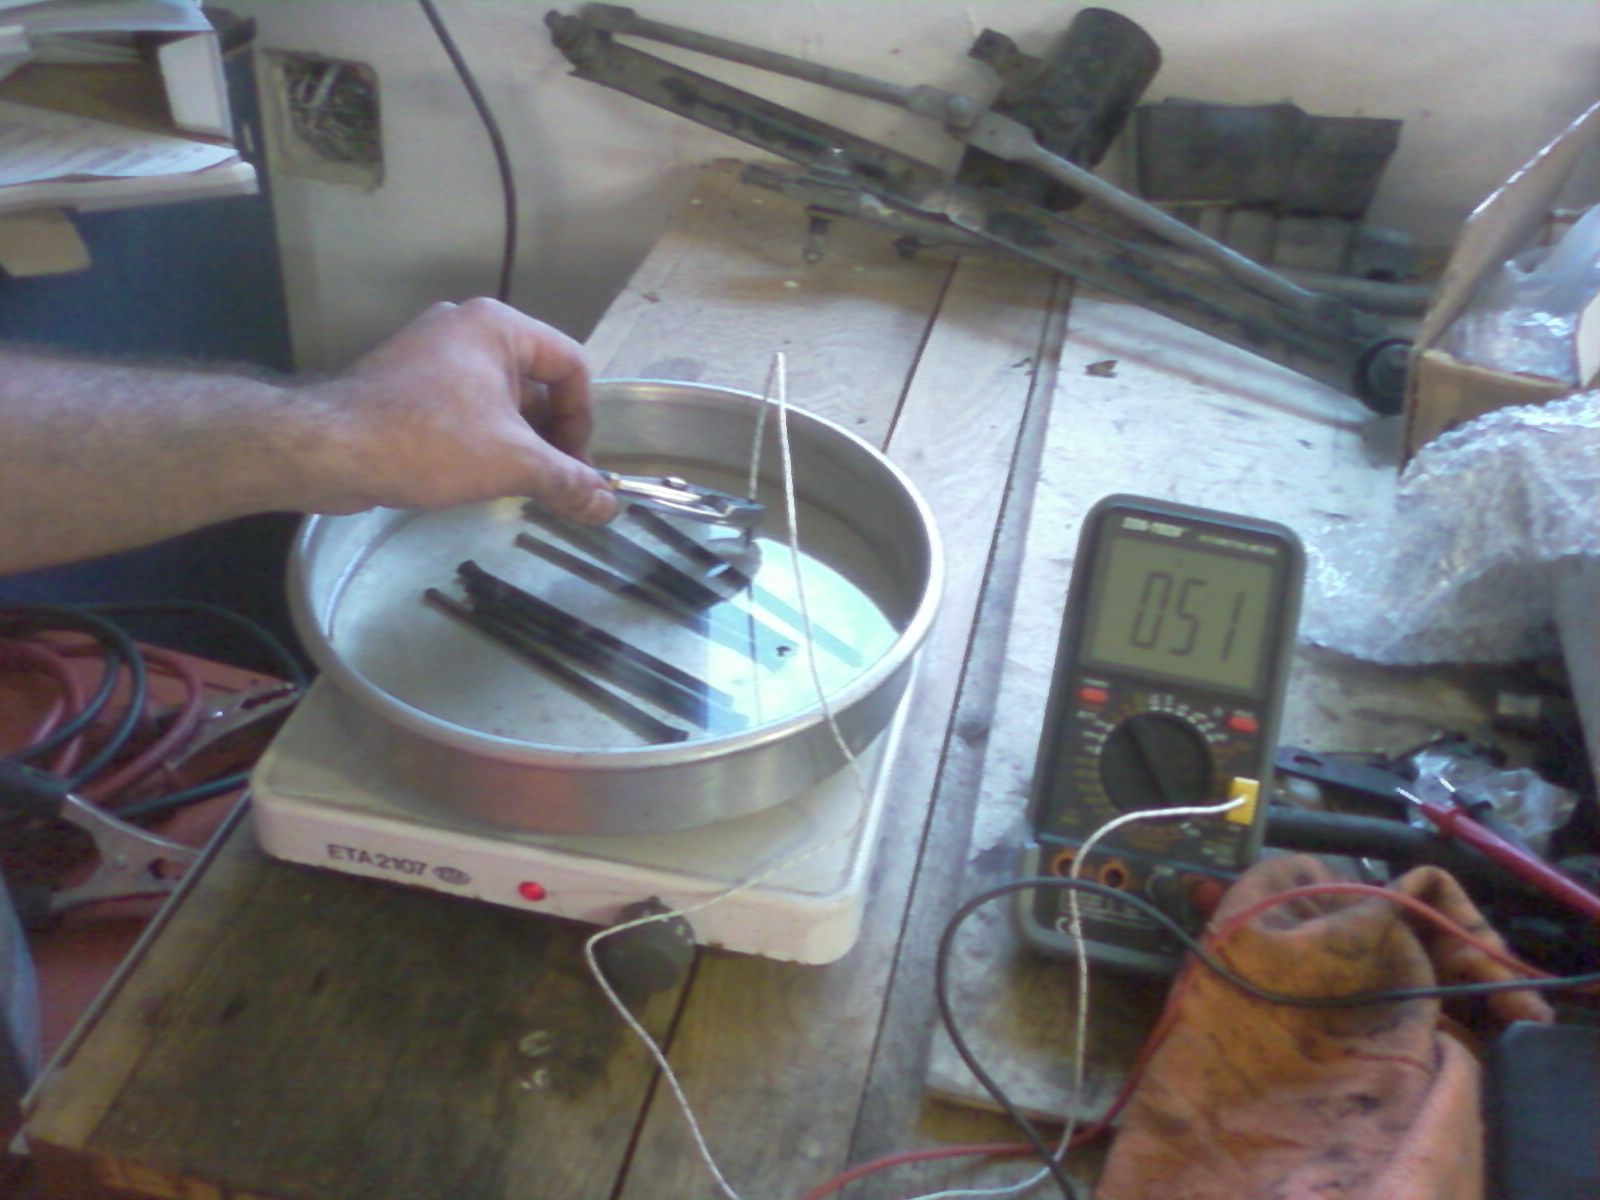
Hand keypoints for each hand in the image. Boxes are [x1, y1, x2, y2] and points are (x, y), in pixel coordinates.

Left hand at [299, 298, 618, 522]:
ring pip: (499, 400)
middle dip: (551, 435)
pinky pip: (465, 408)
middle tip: (553, 481)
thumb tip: (608, 506)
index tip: (576, 466)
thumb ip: (568, 481)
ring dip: (518, 442)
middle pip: (535, 382)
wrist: (329, 451)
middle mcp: (465, 328)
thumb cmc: (427, 443)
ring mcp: (432, 354)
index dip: (582, 419)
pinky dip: (482, 439)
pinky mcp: (407, 383)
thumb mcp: (512, 463)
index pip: (570, 365)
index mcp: (497, 326)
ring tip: (518, 486)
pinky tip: (476, 477)